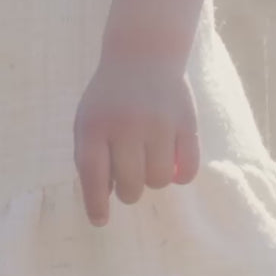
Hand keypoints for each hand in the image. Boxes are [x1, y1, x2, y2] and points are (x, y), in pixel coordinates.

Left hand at [73, 58, 199, 225]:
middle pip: (130, 184)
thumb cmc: (109, 97)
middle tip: (129, 180)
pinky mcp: (186, 122)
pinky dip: (181, 175)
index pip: (93, 174)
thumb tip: (104, 199)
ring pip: (159, 180)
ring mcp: (158, 123)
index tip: (100, 221)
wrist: (143, 55)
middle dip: (128, 191)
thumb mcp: (87, 121)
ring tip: (149, 163)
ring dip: (153, 180)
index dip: (95, 203)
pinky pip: (188, 168)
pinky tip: (173, 165)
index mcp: (94, 126)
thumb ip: (90, 157)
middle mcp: (126, 125)